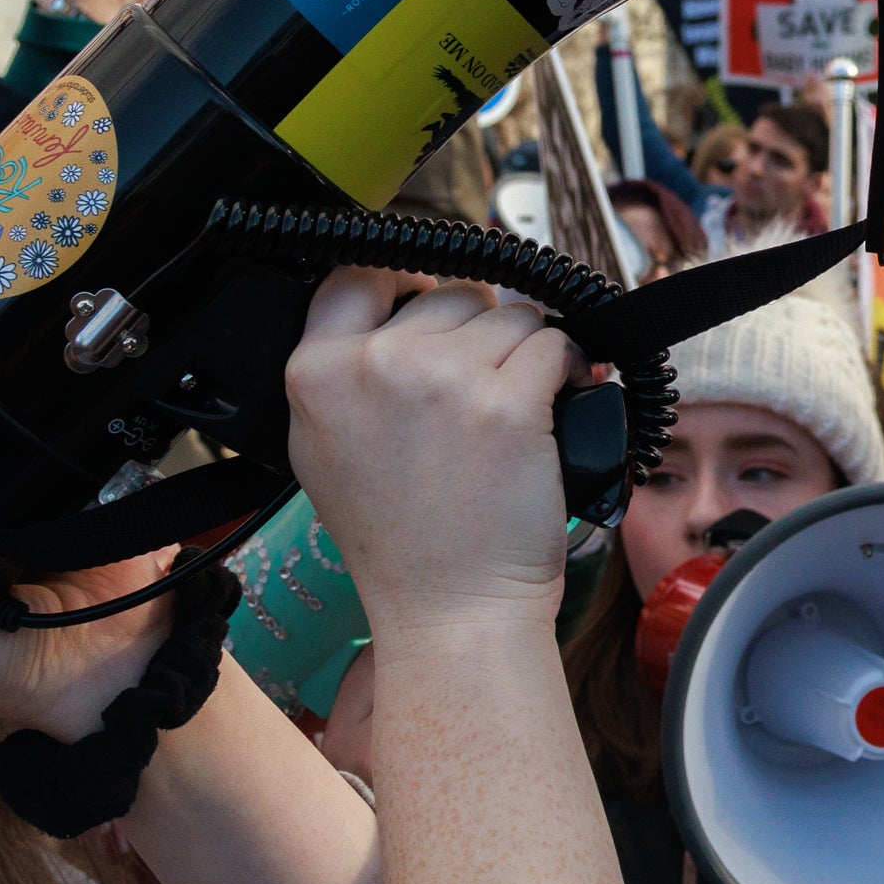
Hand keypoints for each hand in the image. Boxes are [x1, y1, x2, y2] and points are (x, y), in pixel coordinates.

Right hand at [285, 268, 577, 634]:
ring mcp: (443, 379)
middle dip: (477, 331)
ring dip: (526, 349)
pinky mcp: (509, 401)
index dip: (403, 283)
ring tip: (513, 405)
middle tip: (477, 391)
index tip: (429, 308)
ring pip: (509, 313)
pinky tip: (557, 398)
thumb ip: (342, 374)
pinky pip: (554, 343)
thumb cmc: (399, 543)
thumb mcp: (323, 450)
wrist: (449, 609)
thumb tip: (395, 308)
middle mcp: (374, 366)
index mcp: (315, 374)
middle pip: (449, 292)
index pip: (356, 275)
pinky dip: (568, 366)